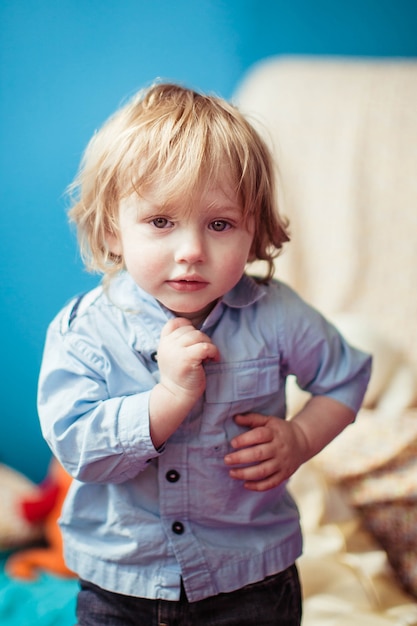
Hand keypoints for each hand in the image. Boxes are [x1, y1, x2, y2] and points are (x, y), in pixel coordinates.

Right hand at [149, 317, 218, 446]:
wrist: (176, 395)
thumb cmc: (179, 375)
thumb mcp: (171, 354)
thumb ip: (177, 341)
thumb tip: (195, 328)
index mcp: (163, 342)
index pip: (175, 322)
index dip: (188, 327)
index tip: (194, 341)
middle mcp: (168, 344)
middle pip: (191, 329)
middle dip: (201, 338)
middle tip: (203, 352)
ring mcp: (176, 351)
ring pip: (199, 335)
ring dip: (208, 344)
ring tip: (207, 357)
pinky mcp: (187, 359)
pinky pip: (205, 346)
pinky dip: (213, 351)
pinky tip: (213, 359)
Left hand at [224, 413, 308, 491]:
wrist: (302, 442)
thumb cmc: (279, 430)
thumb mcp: (269, 421)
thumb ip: (252, 419)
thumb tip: (235, 418)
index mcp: (274, 433)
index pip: (259, 435)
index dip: (245, 439)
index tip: (232, 443)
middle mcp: (279, 448)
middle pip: (259, 454)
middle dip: (241, 458)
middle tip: (226, 460)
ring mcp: (282, 463)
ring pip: (263, 471)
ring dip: (246, 474)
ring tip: (231, 473)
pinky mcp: (284, 474)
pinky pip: (271, 483)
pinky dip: (258, 486)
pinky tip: (245, 484)